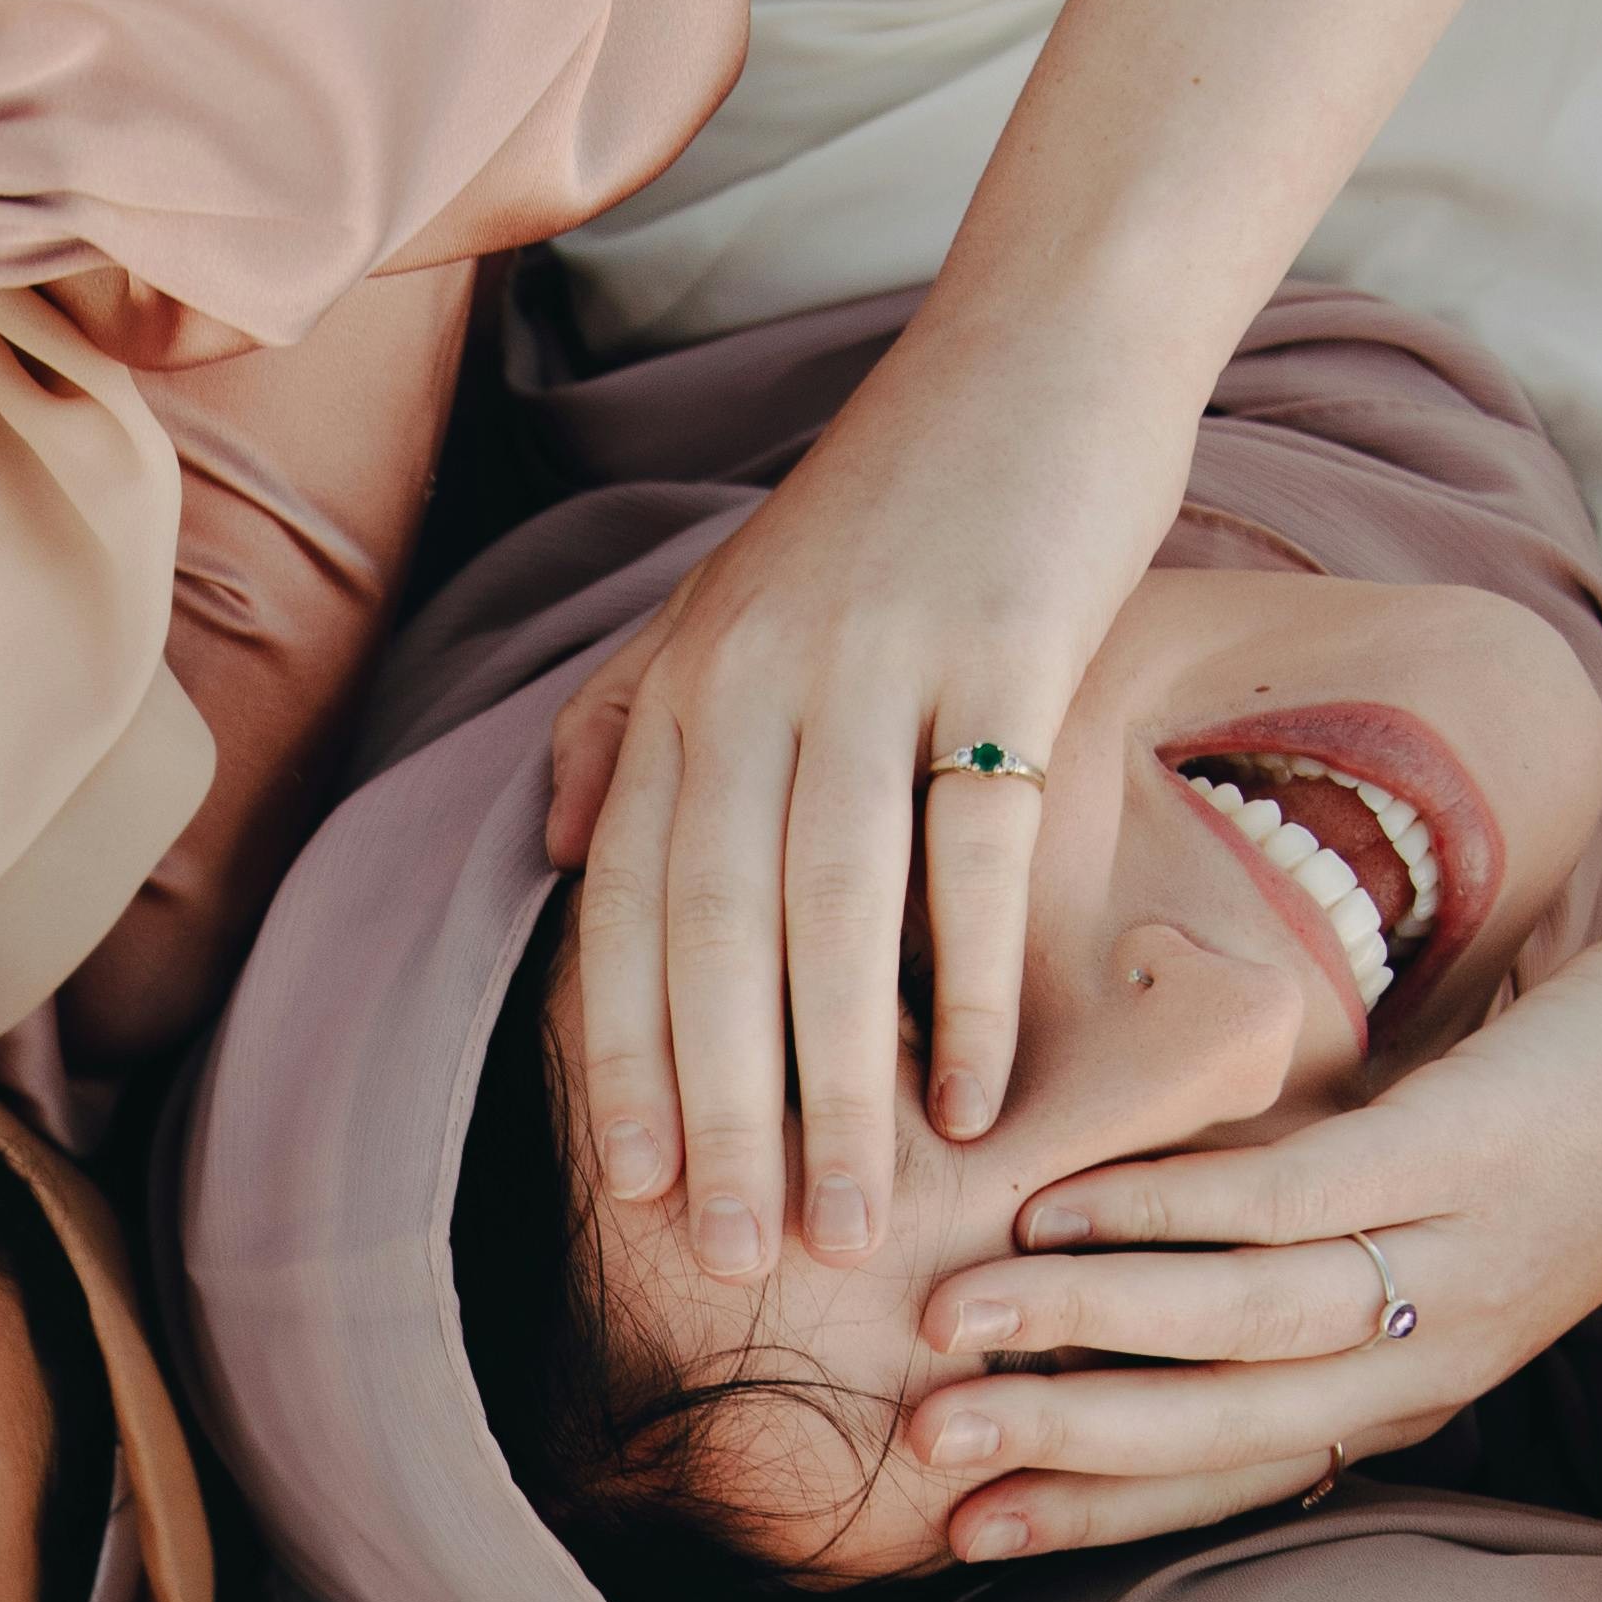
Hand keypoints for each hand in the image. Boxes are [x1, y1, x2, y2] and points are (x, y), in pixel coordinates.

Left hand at [544, 343, 1198, 1277]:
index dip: (634, 1057)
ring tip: (852, 1222)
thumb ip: (635, 716)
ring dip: (836, 1087)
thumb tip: (557, 840)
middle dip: (722, 1114)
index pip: (632, 905)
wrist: (1044, 340)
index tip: (645, 1196)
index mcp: (686, 683)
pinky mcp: (1005, 647)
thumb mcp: (734, 599)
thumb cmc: (897, 495)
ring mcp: (876, 662)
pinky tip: (973, 1103)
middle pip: (718, 934)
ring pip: (833, 915)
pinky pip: (975, 851)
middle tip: (741, 1260)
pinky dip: (972, 986)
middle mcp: (756, 679)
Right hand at [889, 917, 1601, 1558]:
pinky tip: (1065, 1202)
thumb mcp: (1426, 1239)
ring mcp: (1460, 1258)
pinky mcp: (1470, 1151)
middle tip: (932, 1444)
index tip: (968, 1532)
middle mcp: (1440, 1354)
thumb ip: (1294, 1265)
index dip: (1098, 1504)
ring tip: (956, 1313)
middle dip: (1068, 1441)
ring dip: (1088, 1323)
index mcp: (1418, 1388)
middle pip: (1226, 1422)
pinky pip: (1295, 1199)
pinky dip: (1168, 1206)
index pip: (1237, 1470)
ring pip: (1246, 1321)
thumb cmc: (1560, 1134)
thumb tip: (1118, 1265)